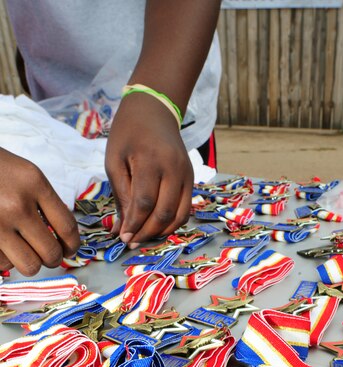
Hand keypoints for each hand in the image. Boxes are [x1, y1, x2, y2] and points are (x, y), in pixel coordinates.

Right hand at [0, 149, 79, 275]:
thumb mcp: (25, 174)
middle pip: (50, 252)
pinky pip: (3, 264)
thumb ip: (44, 201)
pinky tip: (4, 248)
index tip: (69, 250)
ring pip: (29, 265)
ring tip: (26, 253)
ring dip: (31, 263)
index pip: (67, 226)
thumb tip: (63, 238)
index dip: (72, 245)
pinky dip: (6, 260)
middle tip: (48, 256)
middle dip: (53, 259)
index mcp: (34, 183)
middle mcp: (16, 205)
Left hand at [105, 92, 192, 245]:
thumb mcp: (114, 161)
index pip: (145, 203)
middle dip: (146, 232)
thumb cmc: (128, 135)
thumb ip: (120, 196)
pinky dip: (172, 223)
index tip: (122, 238)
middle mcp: (174, 169)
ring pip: (179, 215)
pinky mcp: (191, 179)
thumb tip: (121, 230)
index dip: (134, 225)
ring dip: (161, 232)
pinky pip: (185, 209)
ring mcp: (187, 174)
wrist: (154, 111)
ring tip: (143, 236)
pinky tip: (156, 227)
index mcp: (150, 161)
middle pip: (164, 212)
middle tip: (131, 242)